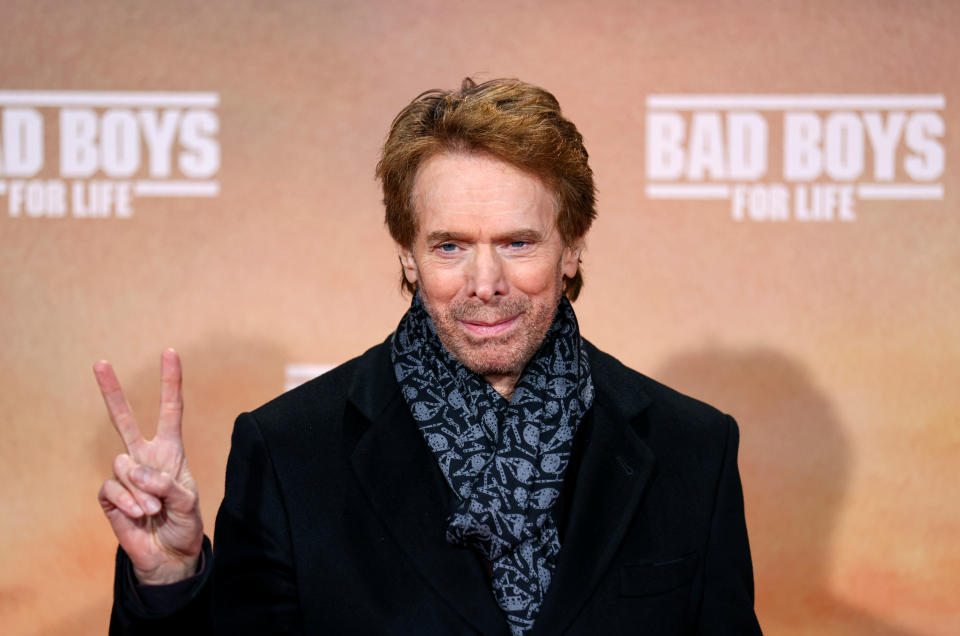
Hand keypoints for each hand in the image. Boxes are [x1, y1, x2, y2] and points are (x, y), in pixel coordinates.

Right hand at [95, 349, 203, 584]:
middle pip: (125, 420)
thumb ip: (166, 483)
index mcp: (170, 451)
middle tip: (100, 362)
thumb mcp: (188, 503)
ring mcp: (125, 476)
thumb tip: (134, 470)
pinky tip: (139, 515)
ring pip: (124, 466)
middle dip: (112, 392)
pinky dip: (129, 503)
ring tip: (154, 507)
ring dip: (142, 490)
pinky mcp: (110, 497)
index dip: (171, 383)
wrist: (169, 556)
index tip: (170, 353)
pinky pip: (113, 489)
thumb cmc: (184, 524)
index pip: (171, 411)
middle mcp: (145, 457)